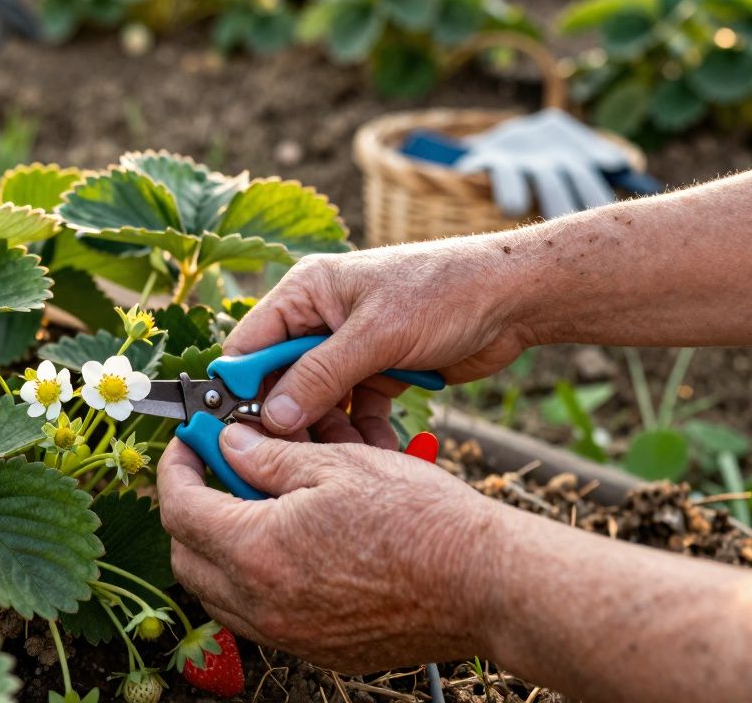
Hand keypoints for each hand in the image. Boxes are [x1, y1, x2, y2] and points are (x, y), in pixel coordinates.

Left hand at [157, 423, 500, 672]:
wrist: (483, 583)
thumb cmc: (419, 520)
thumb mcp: (337, 466)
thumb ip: (268, 457)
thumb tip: (229, 446)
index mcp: (257, 551)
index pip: (180, 510)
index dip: (174, 471)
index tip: (186, 448)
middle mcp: (263, 604)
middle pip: (186, 559)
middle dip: (188, 512)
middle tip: (213, 475)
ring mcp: (289, 634)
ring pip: (217, 595)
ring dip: (216, 551)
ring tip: (251, 510)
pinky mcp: (318, 650)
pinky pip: (259, 619)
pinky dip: (253, 583)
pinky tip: (288, 548)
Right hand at [226, 241, 532, 439]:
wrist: (514, 297)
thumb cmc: (443, 292)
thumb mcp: (375, 335)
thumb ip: (319, 376)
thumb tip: (271, 417)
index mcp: (305, 293)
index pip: (250, 345)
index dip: (239, 389)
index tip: (237, 432)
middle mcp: (319, 319)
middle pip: (280, 380)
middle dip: (288, 419)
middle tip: (293, 457)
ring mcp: (348, 347)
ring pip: (317, 402)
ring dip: (330, 432)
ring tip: (345, 460)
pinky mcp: (377, 370)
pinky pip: (354, 409)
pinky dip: (363, 432)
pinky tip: (377, 451)